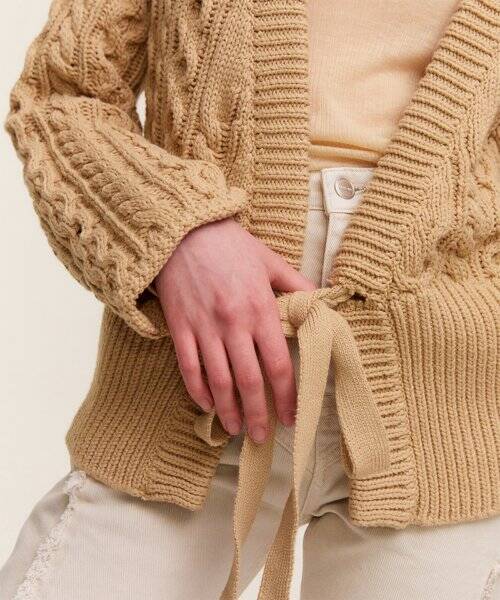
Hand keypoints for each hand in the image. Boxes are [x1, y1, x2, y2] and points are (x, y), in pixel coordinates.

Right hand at [154, 217, 316, 443]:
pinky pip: (188, 367)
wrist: (184, 230)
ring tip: (236, 429)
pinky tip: (206, 405)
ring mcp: (204, 327)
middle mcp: (233, 324)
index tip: (290, 417)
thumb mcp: (270, 261)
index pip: (278, 364)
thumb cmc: (231, 245)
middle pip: (248, 380)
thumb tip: (322, 302)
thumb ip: (297, 285)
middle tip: (263, 437)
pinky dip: (198, 390)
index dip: (286, 395)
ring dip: (228, 410)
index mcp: (260, 309)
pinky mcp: (180, 327)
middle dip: (258, 414)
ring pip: (218, 380)